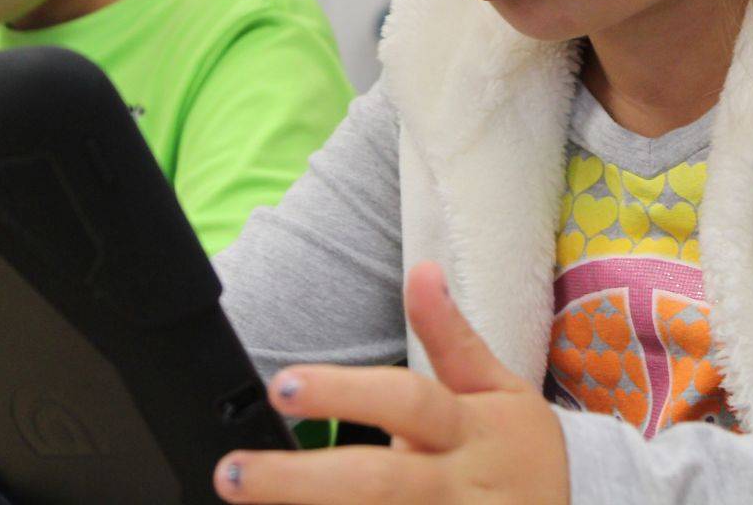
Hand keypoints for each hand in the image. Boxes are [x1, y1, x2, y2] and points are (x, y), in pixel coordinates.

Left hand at [214, 261, 569, 503]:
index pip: (407, 404)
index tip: (281, 384)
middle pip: (378, 486)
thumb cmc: (518, 453)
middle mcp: (460, 487)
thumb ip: (453, 338)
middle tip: (234, 473)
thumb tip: (422, 270)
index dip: (345, 394)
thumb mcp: (499, 390)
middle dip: (300, 482)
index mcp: (473, 430)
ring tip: (248, 504)